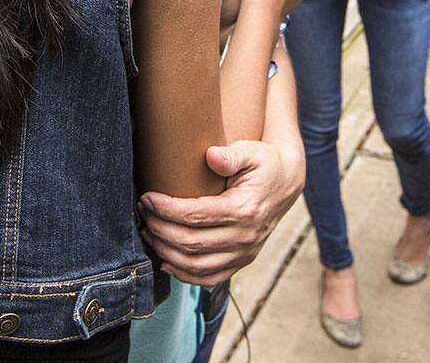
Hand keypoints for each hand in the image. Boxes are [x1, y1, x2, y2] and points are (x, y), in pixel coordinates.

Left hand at [139, 139, 304, 284]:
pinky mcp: (242, 261)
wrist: (286, 181)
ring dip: (166, 252)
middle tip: (142, 212)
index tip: (147, 198)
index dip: (167, 209)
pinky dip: (184, 274)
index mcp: (245, 210)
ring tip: (148, 232)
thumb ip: (232, 154)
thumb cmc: (264, 163)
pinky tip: (165, 260)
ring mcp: (244, 253)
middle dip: (160, 229)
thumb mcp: (251, 151)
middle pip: (192, 243)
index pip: (196, 216)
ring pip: (197, 266)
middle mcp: (245, 237)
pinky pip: (210, 278)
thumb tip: (211, 155)